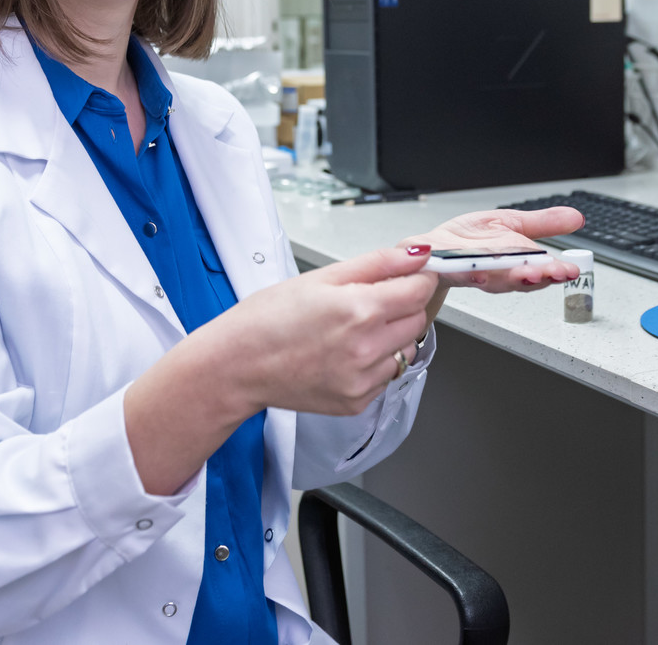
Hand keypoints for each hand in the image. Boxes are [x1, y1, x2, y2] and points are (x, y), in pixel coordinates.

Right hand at [125, 245, 436, 493]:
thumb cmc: (268, 318)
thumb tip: (418, 254)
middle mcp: (367, 349)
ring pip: (406, 350)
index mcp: (360, 310)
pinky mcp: (357, 402)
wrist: (236, 365)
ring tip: (353, 330)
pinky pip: (386, 376)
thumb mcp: (321, 276)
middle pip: (418, 319)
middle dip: (404, 305)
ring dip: (392, 336)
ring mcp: (363, 380)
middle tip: (371, 300)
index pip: (421, 290)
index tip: (411, 275)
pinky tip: (344, 353)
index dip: (419, 278)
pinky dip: (375, 363)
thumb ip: (377, 263)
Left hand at [400, 206, 584, 292]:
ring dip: (510, 278)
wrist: (438, 248)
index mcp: (516, 262)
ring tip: (524, 272)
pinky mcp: (452, 269)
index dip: (555, 273)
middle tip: (551, 273)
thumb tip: (577, 218)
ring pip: (496, 280)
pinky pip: (462, 275)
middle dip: (538, 278)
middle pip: (521, 280)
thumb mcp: (513, 223)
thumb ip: (543, 223)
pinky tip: (481, 273)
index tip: (571, 271)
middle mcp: (498, 272)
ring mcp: (476, 272)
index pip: (540, 271)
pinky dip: (472, 275)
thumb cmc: (473, 239)